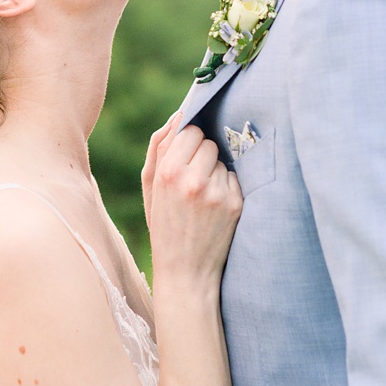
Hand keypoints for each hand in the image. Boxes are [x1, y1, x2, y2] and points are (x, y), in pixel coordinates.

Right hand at [142, 121, 243, 290]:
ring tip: (202, 197)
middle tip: (193, 179)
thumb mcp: (150, 187)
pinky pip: (234, 177)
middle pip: (208, 142)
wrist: (185, 270)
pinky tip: (215, 207)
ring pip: (223, 160)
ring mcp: (217, 192)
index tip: (185, 155)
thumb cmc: (164, 224)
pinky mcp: (235, 204)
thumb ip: (159, 147)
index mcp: (168, 172)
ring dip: (215, 171)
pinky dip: (227, 186)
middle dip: (202, 154)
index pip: (189, 129)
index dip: (188, 141)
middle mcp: (194, 180)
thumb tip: (179, 115)